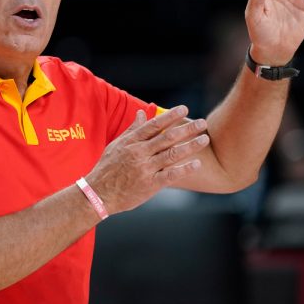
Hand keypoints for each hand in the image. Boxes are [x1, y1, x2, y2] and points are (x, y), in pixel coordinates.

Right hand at [84, 106, 209, 214]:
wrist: (98, 194)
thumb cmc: (107, 169)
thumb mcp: (117, 145)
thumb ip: (132, 130)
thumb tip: (142, 113)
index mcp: (132, 142)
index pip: (154, 125)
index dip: (170, 116)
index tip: (184, 109)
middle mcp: (140, 153)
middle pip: (167, 137)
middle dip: (187, 129)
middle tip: (203, 122)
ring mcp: (145, 169)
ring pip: (172, 154)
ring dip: (191, 146)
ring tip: (205, 139)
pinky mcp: (150, 185)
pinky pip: (171, 175)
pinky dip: (184, 169)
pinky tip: (197, 163)